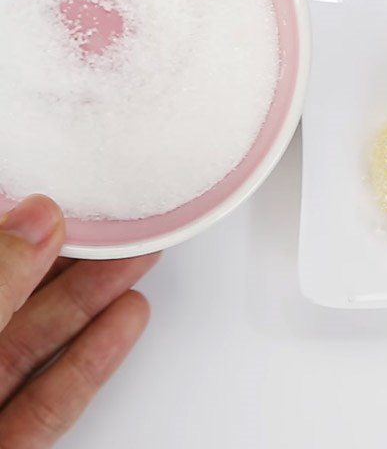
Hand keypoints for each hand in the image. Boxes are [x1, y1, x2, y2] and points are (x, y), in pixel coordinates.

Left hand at [0, 195, 157, 447]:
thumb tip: (35, 219)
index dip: (25, 225)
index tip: (67, 196)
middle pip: (17, 293)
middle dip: (75, 256)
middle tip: (119, 224)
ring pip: (39, 342)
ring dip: (96, 300)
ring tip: (139, 261)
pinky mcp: (6, 447)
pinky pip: (52, 398)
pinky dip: (93, 359)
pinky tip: (126, 320)